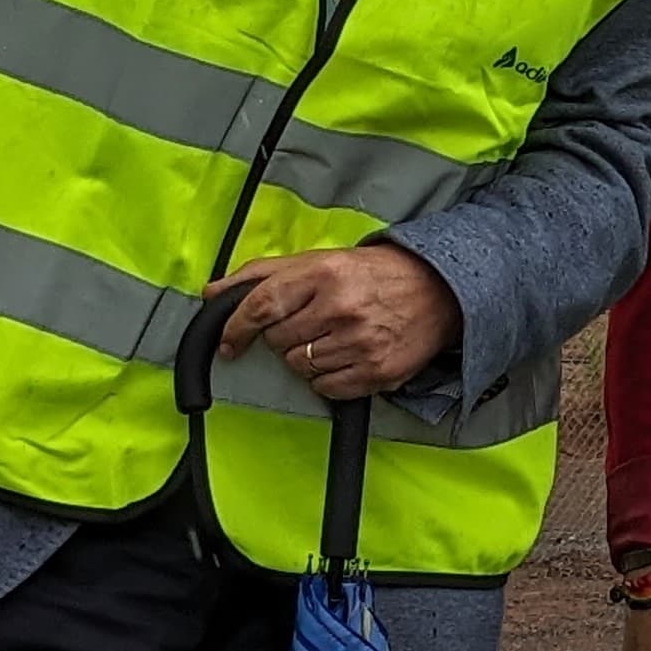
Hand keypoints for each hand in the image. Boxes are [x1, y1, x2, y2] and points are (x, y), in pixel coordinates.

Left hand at [210, 244, 456, 401]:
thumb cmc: (371, 274)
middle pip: (279, 342)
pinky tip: (342, 357)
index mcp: (323, 275)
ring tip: (329, 338)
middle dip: (282, 338)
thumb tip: (214, 293)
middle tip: (306, 325)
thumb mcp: (318, 260)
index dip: (236, 327)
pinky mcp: (377, 372)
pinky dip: (325, 379)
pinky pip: (326, 389)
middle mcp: (341, 308)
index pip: (262, 306)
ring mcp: (361, 343)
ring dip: (304, 358)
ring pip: (300, 368)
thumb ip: (262, 274)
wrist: (437, 289)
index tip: (229, 342)